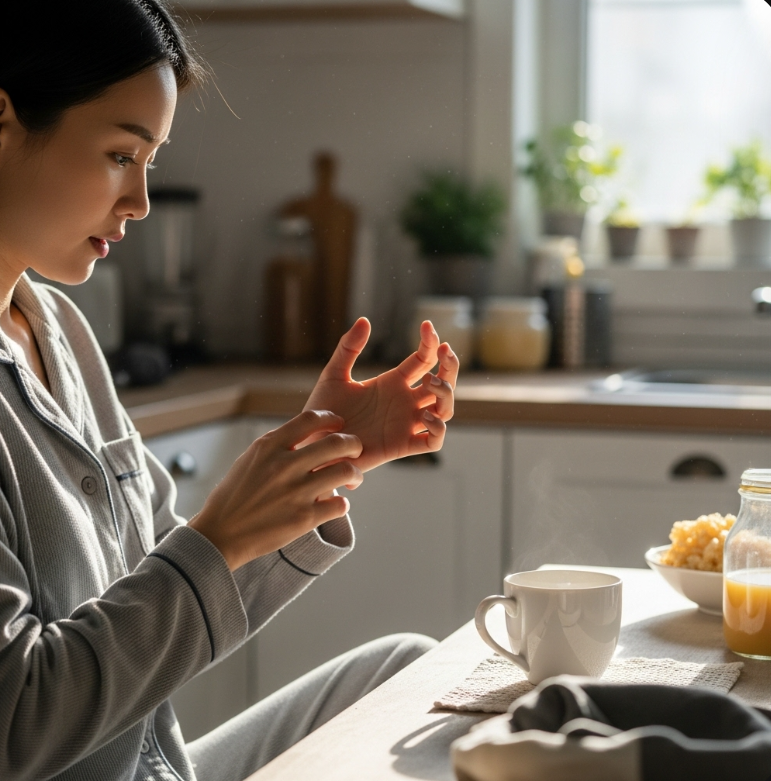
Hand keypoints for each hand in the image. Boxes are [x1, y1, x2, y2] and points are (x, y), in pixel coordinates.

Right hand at [189, 410, 362, 570]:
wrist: (220, 535)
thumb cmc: (234, 496)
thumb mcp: (250, 459)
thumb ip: (278, 446)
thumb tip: (308, 436)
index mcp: (269, 446)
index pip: (310, 419)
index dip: (331, 418)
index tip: (339, 424)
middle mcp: (284, 465)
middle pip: (337, 442)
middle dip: (354, 444)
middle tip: (356, 450)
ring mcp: (296, 492)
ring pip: (346, 471)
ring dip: (355, 474)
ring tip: (352, 479)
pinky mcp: (304, 519)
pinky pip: (340, 504)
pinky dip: (342, 503)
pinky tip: (335, 504)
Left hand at [303, 317, 458, 472]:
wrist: (313, 443)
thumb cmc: (322, 411)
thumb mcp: (333, 374)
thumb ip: (348, 348)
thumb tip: (364, 320)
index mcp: (393, 382)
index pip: (423, 360)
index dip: (431, 343)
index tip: (428, 326)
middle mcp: (404, 402)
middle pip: (443, 383)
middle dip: (450, 367)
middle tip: (445, 351)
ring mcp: (405, 424)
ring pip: (444, 410)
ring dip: (446, 395)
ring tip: (431, 382)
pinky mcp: (401, 446)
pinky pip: (432, 441)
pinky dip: (438, 429)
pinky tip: (425, 415)